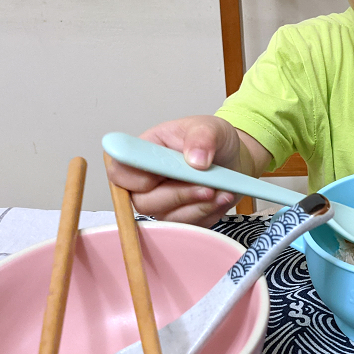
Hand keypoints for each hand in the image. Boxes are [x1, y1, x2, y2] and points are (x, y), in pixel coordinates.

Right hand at [105, 116, 243, 225]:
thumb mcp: (210, 127)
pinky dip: (208, 213)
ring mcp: (163, 202)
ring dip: (198, 206)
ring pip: (168, 218)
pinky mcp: (181, 217)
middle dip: (178, 196)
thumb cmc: (213, 140)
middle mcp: (147, 181)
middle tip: (207, 187)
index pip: (120, 172)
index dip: (135, 178)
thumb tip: (194, 159)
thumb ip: (201, 137)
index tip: (166, 172)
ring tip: (221, 190)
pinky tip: (222, 197)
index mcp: (145, 153)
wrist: (233, 157)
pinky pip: (189, 226)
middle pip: (143, 202)